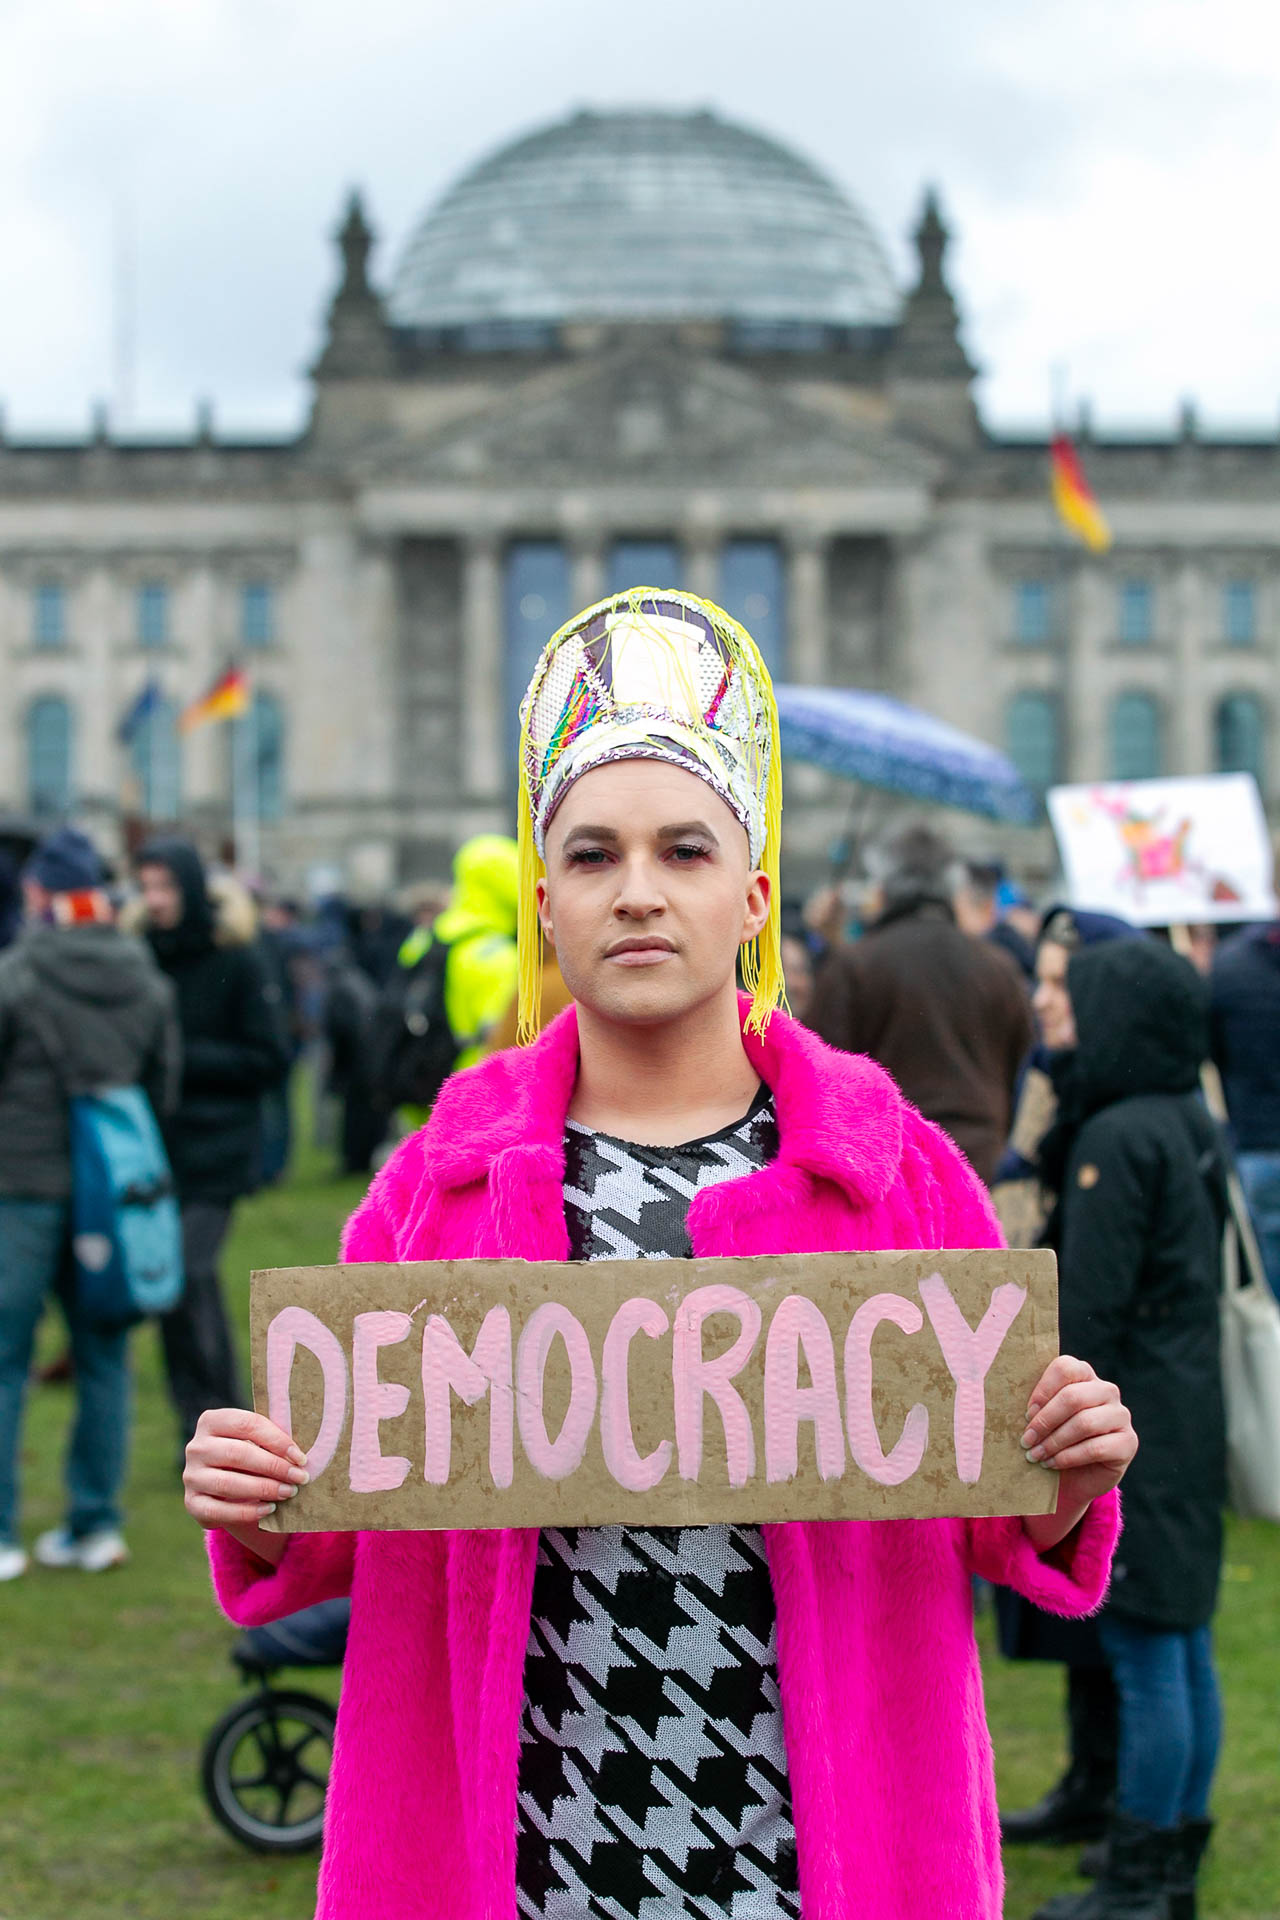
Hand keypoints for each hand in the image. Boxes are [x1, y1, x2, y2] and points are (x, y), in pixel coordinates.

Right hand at [184, 1408, 308, 1565]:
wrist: (227, 1489)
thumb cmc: (250, 1456)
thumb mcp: (257, 1442)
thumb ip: (272, 1440)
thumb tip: (302, 1454)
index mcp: (212, 1421)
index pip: (247, 1424)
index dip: (277, 1440)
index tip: (301, 1457)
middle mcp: (196, 1447)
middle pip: (238, 1453)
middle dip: (274, 1467)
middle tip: (300, 1477)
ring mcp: (190, 1476)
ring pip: (227, 1483)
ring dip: (263, 1489)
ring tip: (289, 1492)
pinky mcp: (191, 1503)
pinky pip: (218, 1510)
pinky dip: (246, 1512)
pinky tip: (269, 1509)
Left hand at [1020, 1355, 1136, 1549]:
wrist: (1073, 1477)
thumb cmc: (1051, 1440)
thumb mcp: (1040, 1418)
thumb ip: (1032, 1404)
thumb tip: (1001, 1398)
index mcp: (1084, 1375)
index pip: (1065, 1367)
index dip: (1042, 1389)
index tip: (1025, 1412)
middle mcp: (1106, 1390)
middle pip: (1073, 1396)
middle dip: (1045, 1421)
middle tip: (1025, 1440)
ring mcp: (1120, 1415)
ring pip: (1085, 1422)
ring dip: (1054, 1442)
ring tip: (1035, 1455)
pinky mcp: (1128, 1443)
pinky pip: (1097, 1447)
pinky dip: (1069, 1457)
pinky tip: (1052, 1464)